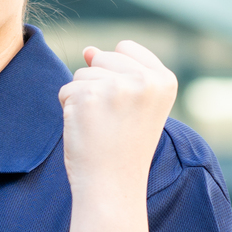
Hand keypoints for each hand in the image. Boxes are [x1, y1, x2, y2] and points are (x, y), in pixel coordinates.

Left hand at [58, 40, 176, 193]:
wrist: (113, 184)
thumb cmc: (123, 147)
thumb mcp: (134, 105)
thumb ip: (117, 72)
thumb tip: (88, 49)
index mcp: (164, 80)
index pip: (126, 48)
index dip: (116, 72)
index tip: (125, 105)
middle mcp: (144, 80)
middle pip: (102, 58)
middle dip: (98, 84)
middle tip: (112, 119)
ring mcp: (116, 86)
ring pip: (82, 73)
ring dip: (83, 98)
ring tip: (101, 126)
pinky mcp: (87, 96)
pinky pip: (66, 90)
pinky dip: (69, 109)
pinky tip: (86, 129)